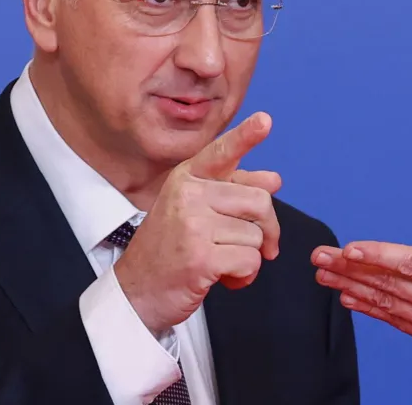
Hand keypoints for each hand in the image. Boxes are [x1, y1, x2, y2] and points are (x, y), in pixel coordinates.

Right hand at [115, 112, 281, 333]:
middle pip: (259, 201)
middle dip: (269, 229)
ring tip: (222, 263)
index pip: (221, 153)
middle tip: (263, 246)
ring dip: (249, 257)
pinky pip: (250, 261)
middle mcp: (188, 196)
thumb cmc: (171, 248)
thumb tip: (274, 180)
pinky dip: (245, 276)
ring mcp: (193, 227)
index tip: (265, 120)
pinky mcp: (201, 258)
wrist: (137, 291)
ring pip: (257, 236)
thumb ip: (234, 192)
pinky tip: (223, 279)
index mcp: (187, 179)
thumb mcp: (195, 211)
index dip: (245, 136)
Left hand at [311, 190, 411, 383]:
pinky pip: (395, 321)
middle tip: (319, 256)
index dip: (378, 255)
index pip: (411, 263)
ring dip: (351, 287)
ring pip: (385, 302)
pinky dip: (369, 309)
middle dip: (350, 268)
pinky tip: (348, 299)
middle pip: (388, 282)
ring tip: (323, 274)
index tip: (350, 248)